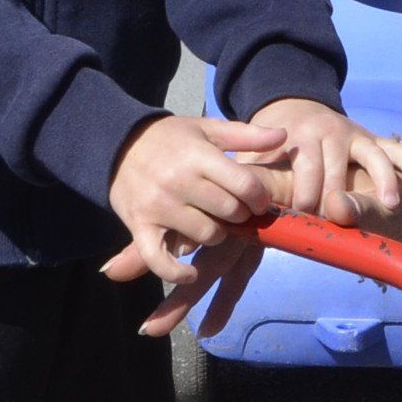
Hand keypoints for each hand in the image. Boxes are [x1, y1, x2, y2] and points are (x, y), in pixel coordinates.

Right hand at [99, 113, 286, 337]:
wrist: (118, 144)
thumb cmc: (171, 138)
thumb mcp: (208, 129)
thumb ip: (246, 134)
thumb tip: (283, 135)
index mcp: (199, 157)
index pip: (245, 185)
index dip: (260, 198)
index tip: (258, 201)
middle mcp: (179, 182)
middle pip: (229, 212)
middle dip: (239, 213)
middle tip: (233, 209)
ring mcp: (159, 207)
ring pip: (206, 235)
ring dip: (216, 234)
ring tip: (210, 222)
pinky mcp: (140, 227)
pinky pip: (160, 260)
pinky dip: (177, 272)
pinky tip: (191, 272)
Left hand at [250, 99, 401, 232]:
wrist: (296, 108)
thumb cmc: (274, 152)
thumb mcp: (257, 160)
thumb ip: (252, 181)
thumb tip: (237, 207)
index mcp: (297, 137)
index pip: (305, 168)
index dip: (306, 197)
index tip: (305, 220)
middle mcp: (328, 131)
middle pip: (339, 168)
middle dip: (339, 198)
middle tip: (339, 225)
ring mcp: (356, 134)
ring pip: (373, 156)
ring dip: (383, 181)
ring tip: (391, 206)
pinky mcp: (376, 139)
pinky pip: (400, 152)